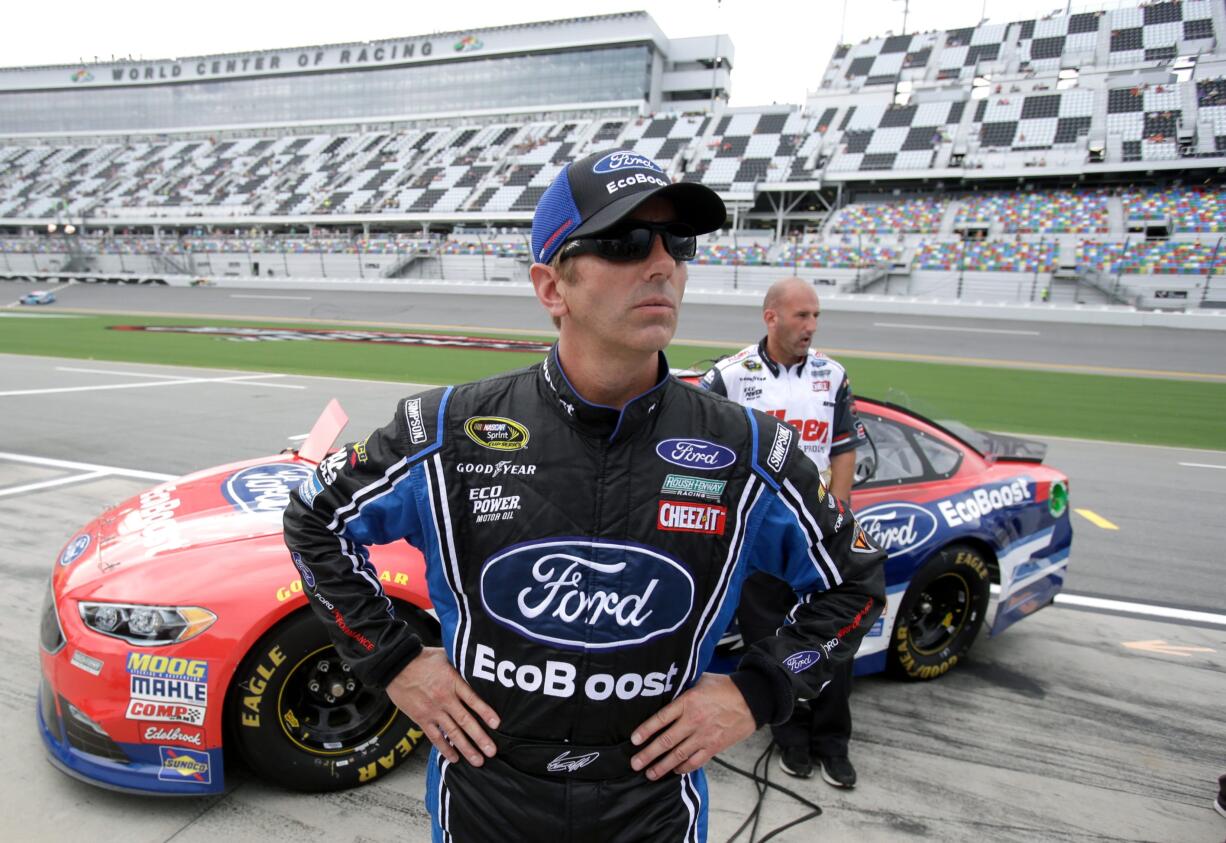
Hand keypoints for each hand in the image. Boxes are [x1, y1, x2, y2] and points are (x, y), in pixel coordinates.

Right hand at [385, 646, 499, 765]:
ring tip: (478, 760)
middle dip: (480, 738)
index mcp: (452, 682)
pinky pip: (435, 737)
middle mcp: (444, 698)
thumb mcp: (445, 655)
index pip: (473, 699)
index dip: (486, 712)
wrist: (396, 665)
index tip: (497, 724)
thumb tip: (476, 663)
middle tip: (492, 751)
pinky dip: (445, 748)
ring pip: (452, 733)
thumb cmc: (422, 658)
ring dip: (466, 748)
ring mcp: (433, 710)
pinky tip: (454, 758)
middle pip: (465, 721)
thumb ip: (460, 663)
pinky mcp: (421, 718)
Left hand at [629, 673, 755, 779]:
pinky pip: (695, 761)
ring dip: (662, 766)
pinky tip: (674, 771)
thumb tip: (666, 686)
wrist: (752, 700)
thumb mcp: (701, 680)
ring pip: (678, 755)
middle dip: (649, 754)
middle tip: (635, 763)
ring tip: (650, 774)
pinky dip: (684, 768)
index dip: (646, 730)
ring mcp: (704, 736)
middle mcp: (693, 720)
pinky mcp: (714, 746)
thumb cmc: (725, 687)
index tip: (634, 740)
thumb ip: (683, 686)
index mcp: (688, 701)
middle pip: (666, 740)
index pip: (661, 718)